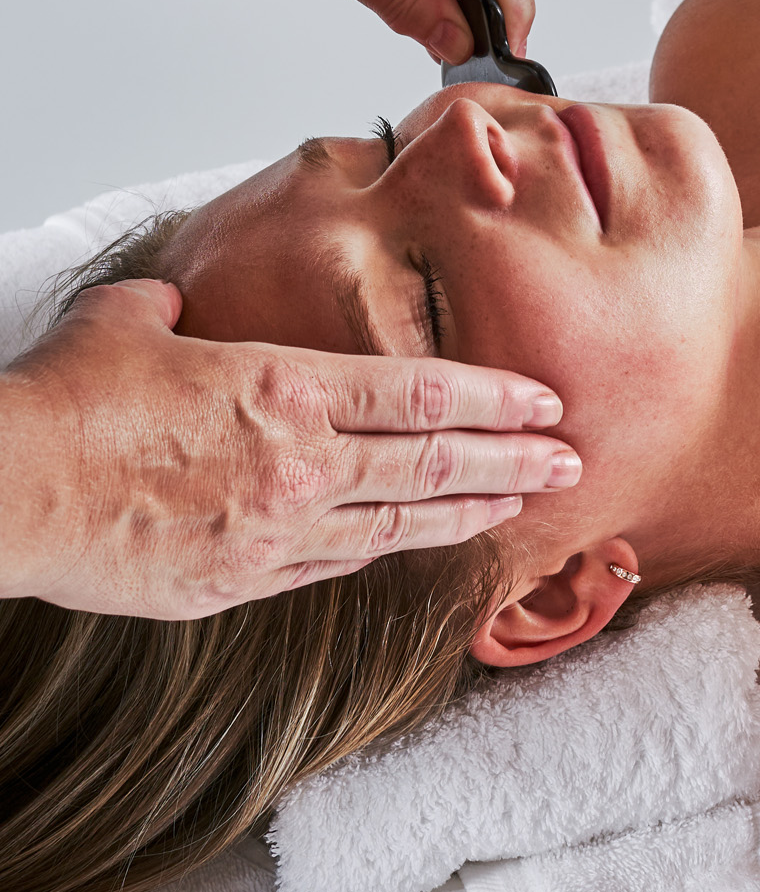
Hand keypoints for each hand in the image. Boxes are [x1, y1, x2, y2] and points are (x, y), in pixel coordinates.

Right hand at [0, 280, 577, 619]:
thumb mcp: (130, 325)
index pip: (424, 394)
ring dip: (468, 516)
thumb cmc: (68, 405)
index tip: (545, 400)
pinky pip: (333, 566)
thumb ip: (176, 314)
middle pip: (434, 464)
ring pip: (399, 525)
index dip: (495, 398)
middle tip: (572, 462)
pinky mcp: (240, 584)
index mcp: (285, 389)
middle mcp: (300, 465)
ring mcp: (276, 534)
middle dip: (514, 460)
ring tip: (522, 509)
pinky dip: (383, 551)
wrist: (10, 492)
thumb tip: (177, 308)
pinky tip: (416, 546)